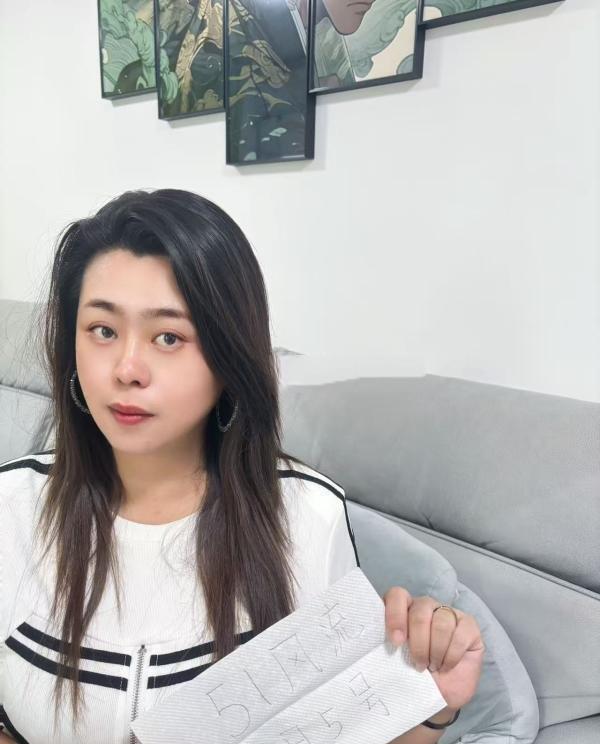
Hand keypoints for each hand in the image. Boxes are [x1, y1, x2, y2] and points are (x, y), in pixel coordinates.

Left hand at [383, 587, 484, 710]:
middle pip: (420, 612)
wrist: (442, 694)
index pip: (397, 595)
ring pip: (441, 623)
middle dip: (419, 644)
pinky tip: (447, 665)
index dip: (395, 616)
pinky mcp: (468, 624)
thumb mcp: (398, 663)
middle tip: (419, 665)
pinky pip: (460, 634)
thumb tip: (381, 646)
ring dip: (436, 652)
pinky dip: (452, 655)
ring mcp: (448, 612)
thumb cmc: (416, 676)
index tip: (396, 642)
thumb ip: (390, 647)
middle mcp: (425, 606)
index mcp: (403, 609)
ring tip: (433, 666)